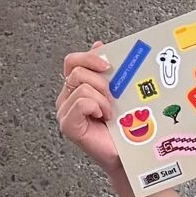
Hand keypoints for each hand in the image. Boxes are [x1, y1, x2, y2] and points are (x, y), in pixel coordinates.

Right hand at [56, 43, 120, 173]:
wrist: (130, 151)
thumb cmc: (124, 124)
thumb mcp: (118, 90)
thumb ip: (107, 69)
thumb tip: (99, 45)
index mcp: (76, 86)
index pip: (73, 61)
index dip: (89, 58)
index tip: (108, 65)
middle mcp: (67, 98)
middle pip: (77, 72)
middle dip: (101, 82)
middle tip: (113, 98)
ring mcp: (65, 112)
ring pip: (82, 87)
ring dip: (102, 99)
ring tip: (110, 112)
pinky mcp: (68, 125)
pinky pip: (81, 103)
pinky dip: (96, 107)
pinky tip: (103, 117)